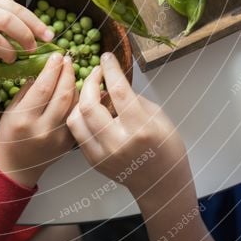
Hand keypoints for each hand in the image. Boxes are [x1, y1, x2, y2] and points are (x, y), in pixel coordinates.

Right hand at [0, 53, 76, 186]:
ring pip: (74, 104)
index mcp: (23, 119)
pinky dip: (79, 100)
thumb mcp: (11, 110)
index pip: (42, 88)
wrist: (17, 166)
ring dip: (76, 84)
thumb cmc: (10, 135)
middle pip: (62, 94)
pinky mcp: (69, 143)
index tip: (57, 55)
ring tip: (72, 71)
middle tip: (68, 59)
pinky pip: (77, 116)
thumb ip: (27, 90)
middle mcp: (43, 129)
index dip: (52, 69)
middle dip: (67, 73)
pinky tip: (78, 90)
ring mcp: (59, 138)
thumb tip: (44, 69)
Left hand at [66, 53, 188, 197]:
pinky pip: (77, 133)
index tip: (106, 57)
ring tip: (91, 91)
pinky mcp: (93, 161)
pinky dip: (79, 117)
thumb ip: (132, 98)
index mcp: (140, 128)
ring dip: (80, 99)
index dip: (110, 69)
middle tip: (96, 72)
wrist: (161, 183)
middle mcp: (118, 142)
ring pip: (75, 119)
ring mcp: (103, 154)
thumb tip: (111, 82)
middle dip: (89, 81)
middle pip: (89, 105)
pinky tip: (88, 109)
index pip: (118, 91)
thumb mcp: (157, 116)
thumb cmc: (165, 146)